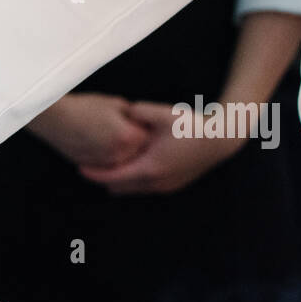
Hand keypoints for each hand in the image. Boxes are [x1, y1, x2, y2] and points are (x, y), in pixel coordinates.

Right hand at [25, 92, 149, 168]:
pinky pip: (108, 165)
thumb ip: (135, 116)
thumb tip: (143, 123)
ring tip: (109, 135)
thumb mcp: (115, 104)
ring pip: (123, 161)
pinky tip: (99, 143)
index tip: (140, 123)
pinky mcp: (92, 168)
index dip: (144, 128)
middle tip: (124, 129)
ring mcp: (104, 164)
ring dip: (122, 151)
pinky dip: (108, 157)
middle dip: (135, 142)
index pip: (148, 137)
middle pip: (138, 152)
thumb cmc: (84, 108)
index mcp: (128, 137)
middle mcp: (119, 155)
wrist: (55, 119)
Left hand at [78, 101, 246, 193]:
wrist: (221, 140)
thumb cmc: (193, 126)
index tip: (79, 167)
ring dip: (118, 181)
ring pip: (130, 190)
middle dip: (103, 178)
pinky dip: (132, 180)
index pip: (112, 177)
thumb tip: (123, 111)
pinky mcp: (171, 186)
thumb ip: (140, 112)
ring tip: (108, 165)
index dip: (94, 174)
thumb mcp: (165, 114)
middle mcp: (155, 183)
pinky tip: (130, 165)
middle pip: (117, 188)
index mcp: (149, 168)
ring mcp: (164, 187)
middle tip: (90, 165)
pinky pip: (143, 188)